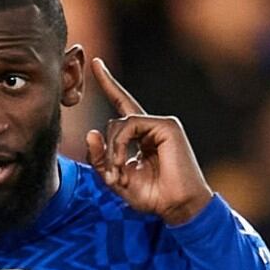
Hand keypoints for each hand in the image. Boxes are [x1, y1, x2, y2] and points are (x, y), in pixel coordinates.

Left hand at [85, 58, 211, 225]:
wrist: (177, 206)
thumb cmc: (152, 196)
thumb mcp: (115, 179)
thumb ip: (100, 159)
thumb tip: (91, 133)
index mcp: (141, 136)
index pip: (122, 104)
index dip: (108, 83)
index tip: (95, 63)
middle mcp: (151, 126)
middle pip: (113, 124)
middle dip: (105, 151)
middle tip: (112, 176)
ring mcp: (160, 124)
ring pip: (119, 123)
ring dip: (112, 150)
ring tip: (118, 172)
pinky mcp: (166, 125)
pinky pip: (130, 124)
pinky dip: (121, 144)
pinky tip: (125, 161)